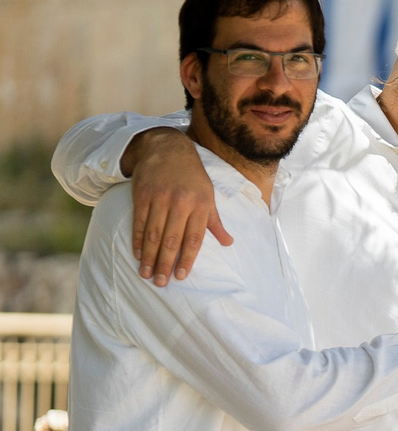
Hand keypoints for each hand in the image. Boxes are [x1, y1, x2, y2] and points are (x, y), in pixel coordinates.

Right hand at [127, 126, 229, 284]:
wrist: (168, 148)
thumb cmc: (193, 176)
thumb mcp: (209, 196)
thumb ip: (215, 221)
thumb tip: (228, 243)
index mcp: (200, 206)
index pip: (194, 239)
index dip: (187, 259)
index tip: (181, 276)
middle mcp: (180, 204)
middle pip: (171, 240)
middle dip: (165, 263)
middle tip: (160, 282)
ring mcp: (160, 199)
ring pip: (153, 234)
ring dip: (148, 256)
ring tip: (146, 274)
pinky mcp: (142, 195)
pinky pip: (139, 221)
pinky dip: (137, 239)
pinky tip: (136, 254)